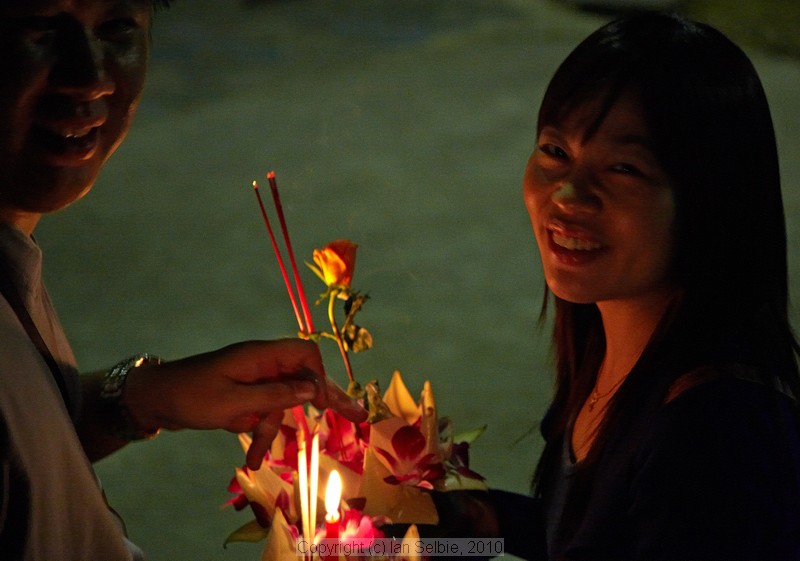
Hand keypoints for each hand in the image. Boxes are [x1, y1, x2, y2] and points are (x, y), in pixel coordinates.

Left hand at [123, 339, 366, 467]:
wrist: (153, 400)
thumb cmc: (191, 396)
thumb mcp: (234, 401)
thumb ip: (275, 395)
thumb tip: (315, 391)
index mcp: (261, 355)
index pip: (305, 355)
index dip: (321, 377)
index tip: (328, 403)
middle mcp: (262, 363)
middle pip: (303, 378)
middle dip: (326, 400)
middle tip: (359, 416)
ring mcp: (253, 379)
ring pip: (281, 402)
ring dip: (272, 429)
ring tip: (255, 457)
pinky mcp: (244, 394)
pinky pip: (263, 412)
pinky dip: (259, 433)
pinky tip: (251, 459)